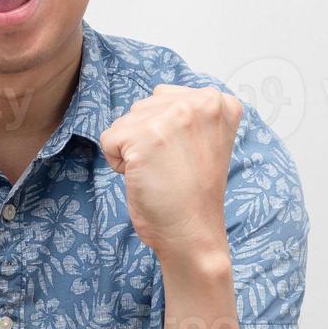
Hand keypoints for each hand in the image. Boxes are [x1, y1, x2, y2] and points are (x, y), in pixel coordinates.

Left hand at [99, 84, 243, 260]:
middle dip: (145, 138)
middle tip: (171, 168)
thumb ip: (186, 113)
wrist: (192, 231)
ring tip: (159, 172)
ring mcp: (172, 117)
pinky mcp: (145, 135)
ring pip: (124, 122)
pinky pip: (108, 139)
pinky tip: (144, 177)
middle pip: (141, 107)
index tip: (184, 156)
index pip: (163, 97)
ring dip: (131, 150)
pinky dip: (117, 162)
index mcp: (219, 102)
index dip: (163, 131)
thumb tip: (153, 97)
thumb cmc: (192, 192)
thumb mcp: (204, 139)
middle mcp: (200, 103)